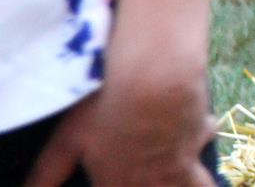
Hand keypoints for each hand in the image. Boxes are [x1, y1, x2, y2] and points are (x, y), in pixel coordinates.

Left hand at [23, 76, 216, 186]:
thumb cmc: (105, 110)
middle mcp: (156, 180)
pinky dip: (203, 131)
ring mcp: (184, 157)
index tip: (121, 177)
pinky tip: (199, 123)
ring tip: (188, 176)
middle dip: (167, 184)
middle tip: (162, 176)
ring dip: (194, 181)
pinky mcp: (203, 130)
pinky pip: (207, 134)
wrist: (155, 79)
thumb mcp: (66, 142)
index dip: (122, 182)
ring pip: (199, 184)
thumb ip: (47, 173)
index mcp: (120, 184)